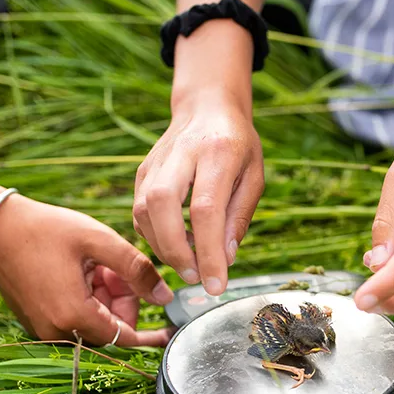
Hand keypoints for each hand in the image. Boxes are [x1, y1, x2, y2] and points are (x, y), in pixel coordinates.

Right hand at [0, 196, 174, 346]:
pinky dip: (86, 298)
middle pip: (110, 328)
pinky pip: (74, 318)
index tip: (169, 329)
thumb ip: (136, 269)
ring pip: (93, 322)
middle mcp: (57, 331)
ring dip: (103, 297)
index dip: (149, 331)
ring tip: (93, 263)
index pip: (125, 336)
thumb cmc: (44, 229)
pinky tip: (80, 270)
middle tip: (114, 267)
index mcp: (73, 316)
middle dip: (121, 300)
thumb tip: (164, 297)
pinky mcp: (36, 321)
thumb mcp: (99, 241)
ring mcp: (43, 328)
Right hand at [133, 92, 263, 296]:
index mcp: (217, 152)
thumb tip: (226, 259)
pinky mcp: (142, 172)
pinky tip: (176, 245)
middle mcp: (180, 154)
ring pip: (143, 210)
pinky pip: (139, 212)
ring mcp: (155, 161)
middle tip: (196, 276)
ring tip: (190, 264)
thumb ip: (239, 218)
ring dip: (163, 246)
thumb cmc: (238, 146)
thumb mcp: (254, 177)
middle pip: (161, 204)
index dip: (209, 252)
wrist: (207, 109)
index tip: (216, 285)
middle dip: (175, 249)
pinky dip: (154, 236)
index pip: (206, 210)